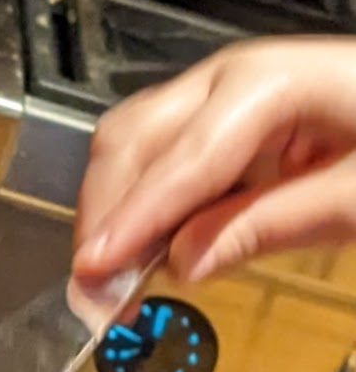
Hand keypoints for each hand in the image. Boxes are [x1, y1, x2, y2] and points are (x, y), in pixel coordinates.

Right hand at [75, 37, 355, 285]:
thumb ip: (275, 223)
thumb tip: (187, 260)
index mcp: (274, 82)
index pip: (184, 158)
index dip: (134, 219)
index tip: (95, 269)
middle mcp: (234, 78)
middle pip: (133, 139)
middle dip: (104, 217)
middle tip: (97, 293)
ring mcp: (221, 95)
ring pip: (130, 145)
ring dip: (111, 213)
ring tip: (118, 279)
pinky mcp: (219, 122)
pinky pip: (154, 158)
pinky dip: (136, 206)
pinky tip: (145, 249)